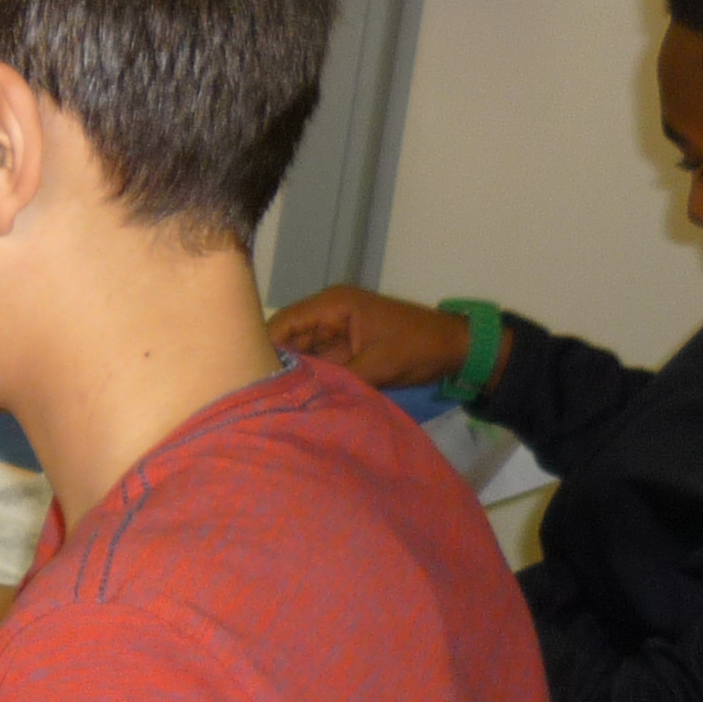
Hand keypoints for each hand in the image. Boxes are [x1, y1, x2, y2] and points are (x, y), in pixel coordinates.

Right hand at [265, 285, 487, 391]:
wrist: (455, 348)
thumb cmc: (417, 348)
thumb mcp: (376, 366)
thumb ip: (335, 378)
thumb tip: (298, 395)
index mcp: (334, 305)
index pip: (284, 321)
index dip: (263, 345)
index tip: (247, 374)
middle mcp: (328, 313)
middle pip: (286, 336)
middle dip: (273, 360)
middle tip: (254, 391)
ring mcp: (335, 330)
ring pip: (298, 350)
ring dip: (290, 370)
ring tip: (269, 396)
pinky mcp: (343, 347)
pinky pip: (316, 360)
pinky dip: (307, 375)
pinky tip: (294, 394)